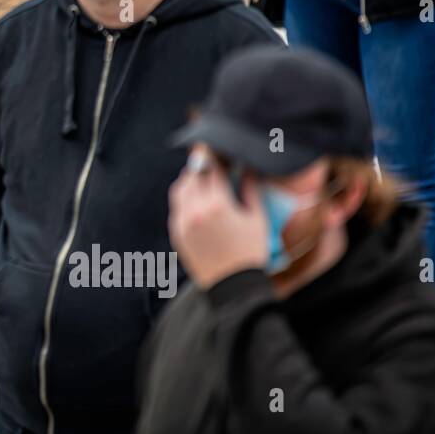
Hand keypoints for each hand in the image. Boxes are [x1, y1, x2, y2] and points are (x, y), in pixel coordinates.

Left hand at [168, 157, 268, 289]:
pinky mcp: (176, 234)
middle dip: (201, 164)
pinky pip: (176, 208)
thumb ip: (251, 191)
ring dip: (189, 179)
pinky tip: (195, 198)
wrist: (234, 287)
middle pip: (192, 175)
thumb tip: (248, 169)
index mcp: (218, 206)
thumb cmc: (251, 253)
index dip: (215, 155)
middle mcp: (195, 211)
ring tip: (202, 176)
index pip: (212, 169)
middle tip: (208, 156)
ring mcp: (183, 223)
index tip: (217, 146)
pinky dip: (184, 198)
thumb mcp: (258, 220)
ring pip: (179, 190)